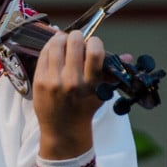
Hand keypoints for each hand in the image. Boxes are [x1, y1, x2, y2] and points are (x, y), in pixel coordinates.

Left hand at [32, 31, 104, 159]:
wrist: (63, 130)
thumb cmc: (84, 109)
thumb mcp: (101, 93)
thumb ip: (112, 73)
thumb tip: (127, 56)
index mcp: (91, 84)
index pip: (95, 52)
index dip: (95, 41)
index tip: (93, 43)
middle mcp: (72, 81)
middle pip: (74, 42)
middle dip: (77, 36)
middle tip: (77, 39)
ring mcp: (53, 80)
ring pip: (56, 44)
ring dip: (62, 39)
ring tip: (64, 42)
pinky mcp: (39, 80)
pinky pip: (43, 53)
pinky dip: (50, 47)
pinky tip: (54, 50)